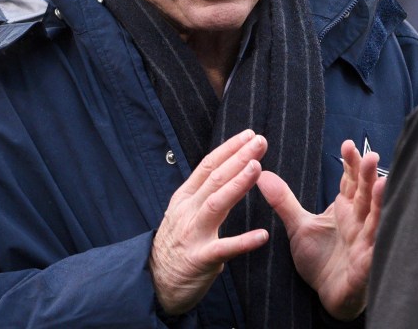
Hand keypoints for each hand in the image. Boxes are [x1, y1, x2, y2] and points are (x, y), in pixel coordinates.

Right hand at [149, 129, 269, 315]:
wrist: (155, 283)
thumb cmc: (177, 246)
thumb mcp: (184, 212)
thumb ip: (204, 194)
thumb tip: (228, 169)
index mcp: (185, 198)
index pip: (208, 165)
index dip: (229, 149)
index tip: (249, 135)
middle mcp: (187, 211)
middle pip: (215, 178)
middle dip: (239, 158)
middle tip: (260, 142)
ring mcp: (193, 234)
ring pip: (216, 203)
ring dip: (237, 184)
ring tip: (257, 168)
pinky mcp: (200, 259)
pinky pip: (224, 249)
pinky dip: (243, 242)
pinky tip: (262, 235)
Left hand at [257, 140, 384, 320]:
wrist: (328, 295)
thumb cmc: (320, 259)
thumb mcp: (298, 227)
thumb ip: (284, 201)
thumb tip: (262, 175)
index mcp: (345, 209)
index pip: (351, 181)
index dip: (351, 164)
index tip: (347, 145)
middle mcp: (359, 221)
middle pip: (365, 194)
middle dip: (368, 176)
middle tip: (371, 156)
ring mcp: (365, 241)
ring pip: (375, 217)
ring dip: (379, 200)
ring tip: (382, 181)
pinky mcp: (366, 263)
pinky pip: (375, 248)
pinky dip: (379, 237)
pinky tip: (383, 225)